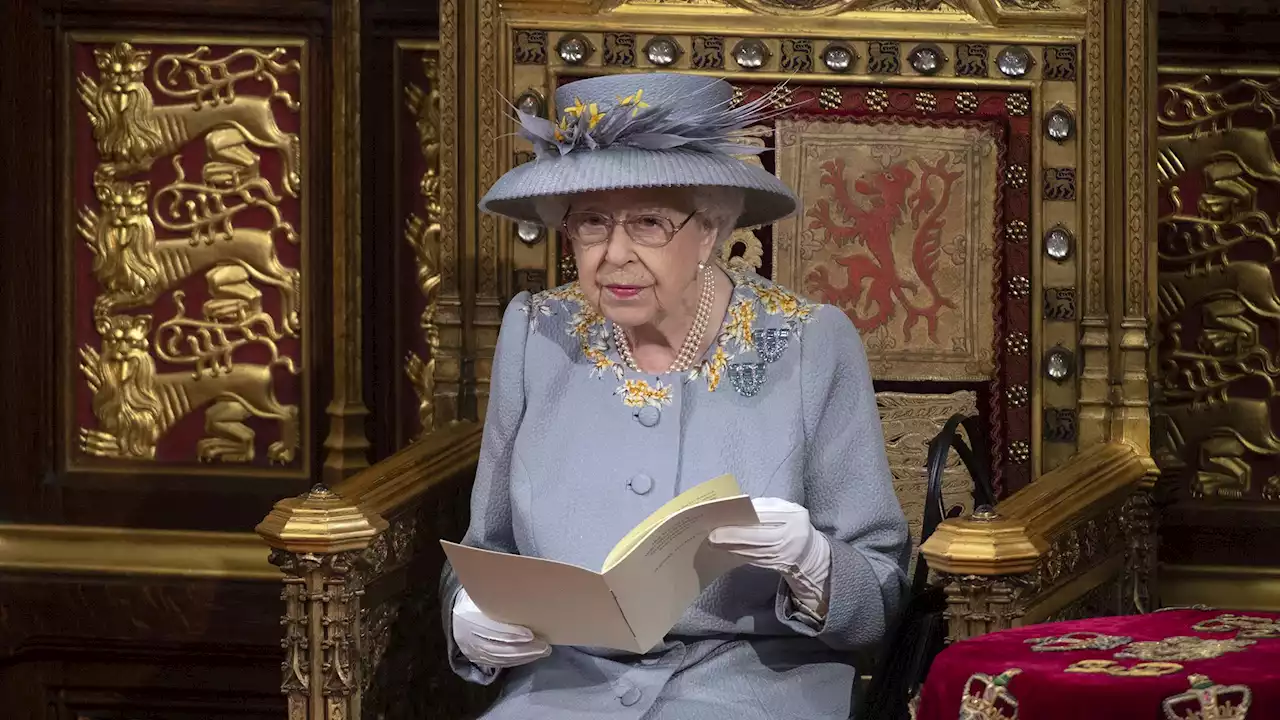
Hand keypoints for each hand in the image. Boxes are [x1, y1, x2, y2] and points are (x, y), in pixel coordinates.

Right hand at [452, 588, 551, 667]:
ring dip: (523, 656)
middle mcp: (466, 635)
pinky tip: (531, 656)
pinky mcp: (477, 658)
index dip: (511, 633)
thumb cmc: (479, 598)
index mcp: (467, 615)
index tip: (531, 634)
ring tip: (542, 651)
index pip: (491, 629)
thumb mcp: (485, 593)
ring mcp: (471, 649)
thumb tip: (527, 594)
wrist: (460, 611)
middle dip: (523, 648)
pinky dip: (516, 661)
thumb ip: (499, 598)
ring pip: (500, 657)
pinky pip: (498, 662)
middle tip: (544, 646)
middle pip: (498, 646)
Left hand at [708, 497, 831, 620]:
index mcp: (793, 516)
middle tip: (712, 535)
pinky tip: (725, 550)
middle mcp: (791, 536)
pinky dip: (738, 554)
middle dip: (733, 536)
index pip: (765, 517)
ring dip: (731, 547)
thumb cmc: (791, 522)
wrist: (808, 550)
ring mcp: (784, 553)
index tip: (723, 518)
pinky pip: (754, 560)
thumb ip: (764, 507)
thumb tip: (736, 508)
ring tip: (713, 542)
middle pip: (758, 537)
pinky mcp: (776, 565)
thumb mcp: (784, 509)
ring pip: (753, 551)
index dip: (745, 518)